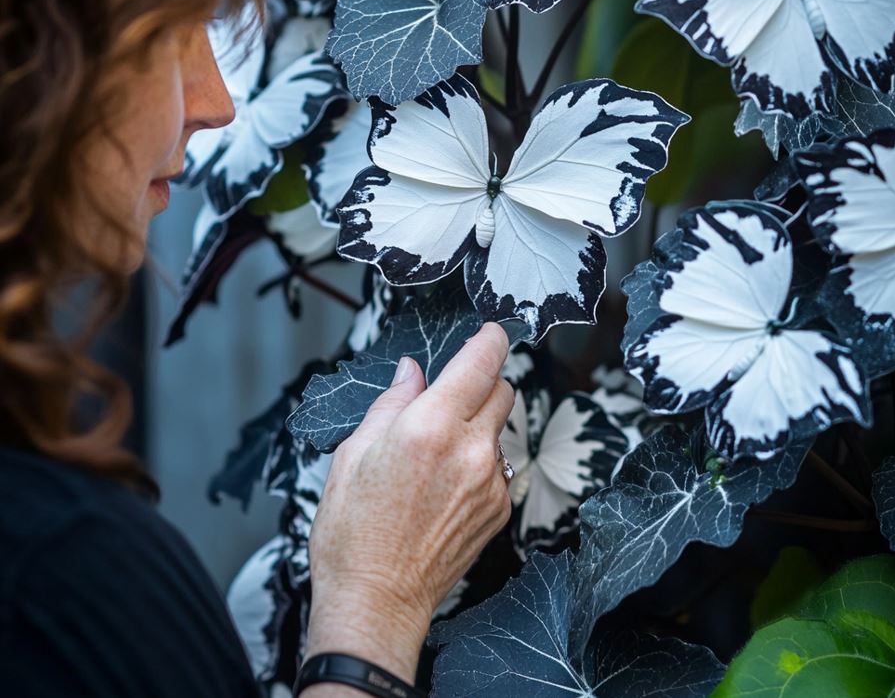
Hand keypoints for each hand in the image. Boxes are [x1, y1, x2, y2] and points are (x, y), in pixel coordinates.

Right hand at [303, 323, 513, 689]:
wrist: (376, 601)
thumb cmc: (352, 530)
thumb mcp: (354, 452)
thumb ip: (392, 402)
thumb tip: (412, 371)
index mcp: (430, 426)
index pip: (480, 363)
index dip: (490, 339)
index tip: (490, 332)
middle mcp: (469, 449)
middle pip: (502, 390)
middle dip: (482, 382)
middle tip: (451, 395)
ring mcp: (490, 482)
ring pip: (500, 429)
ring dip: (478, 426)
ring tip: (437, 454)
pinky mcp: (499, 510)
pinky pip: (498, 467)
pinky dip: (479, 462)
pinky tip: (445, 485)